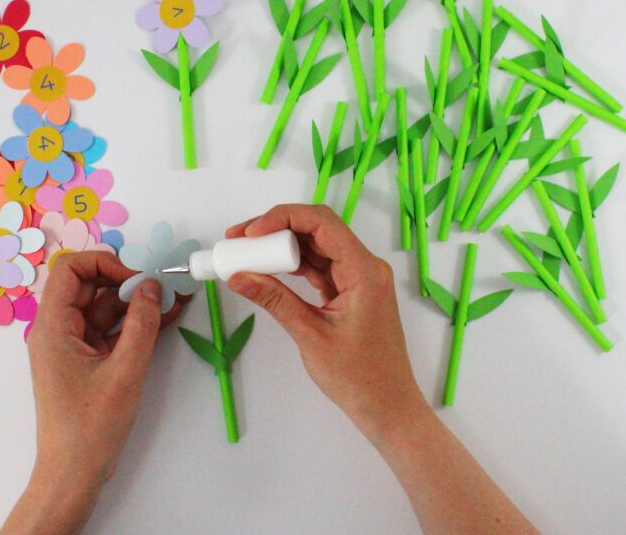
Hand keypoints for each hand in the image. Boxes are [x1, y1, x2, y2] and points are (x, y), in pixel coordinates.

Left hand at [1, 252, 187, 534]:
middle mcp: (57, 331)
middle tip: (161, 287)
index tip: (137, 278)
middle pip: (88, 286)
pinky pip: (108, 331)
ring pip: (102, 309)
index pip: (70, 269)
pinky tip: (163, 318)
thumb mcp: (124, 371)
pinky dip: (133, 324)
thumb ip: (142, 324)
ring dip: (135, 303)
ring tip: (172, 299)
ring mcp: (70, 347)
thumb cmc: (90, 426)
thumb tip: (152, 287)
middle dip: (125, 282)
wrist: (73, 473)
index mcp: (52, 327)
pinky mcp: (85, 362)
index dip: (105, 264)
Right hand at [224, 204, 427, 441]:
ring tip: (246, 253)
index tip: (250, 234)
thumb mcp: (310, 335)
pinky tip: (266, 270)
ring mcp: (358, 279)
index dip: (282, 218)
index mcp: (364, 271)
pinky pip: (319, 267)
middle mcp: (365, 267)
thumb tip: (238, 276)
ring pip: (316, 247)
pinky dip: (293, 266)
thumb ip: (274, 300)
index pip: (322, 224)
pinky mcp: (350, 292)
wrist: (387, 407)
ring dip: (281, 247)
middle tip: (238, 239)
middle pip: (317, 229)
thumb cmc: (358, 377)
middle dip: (276, 229)